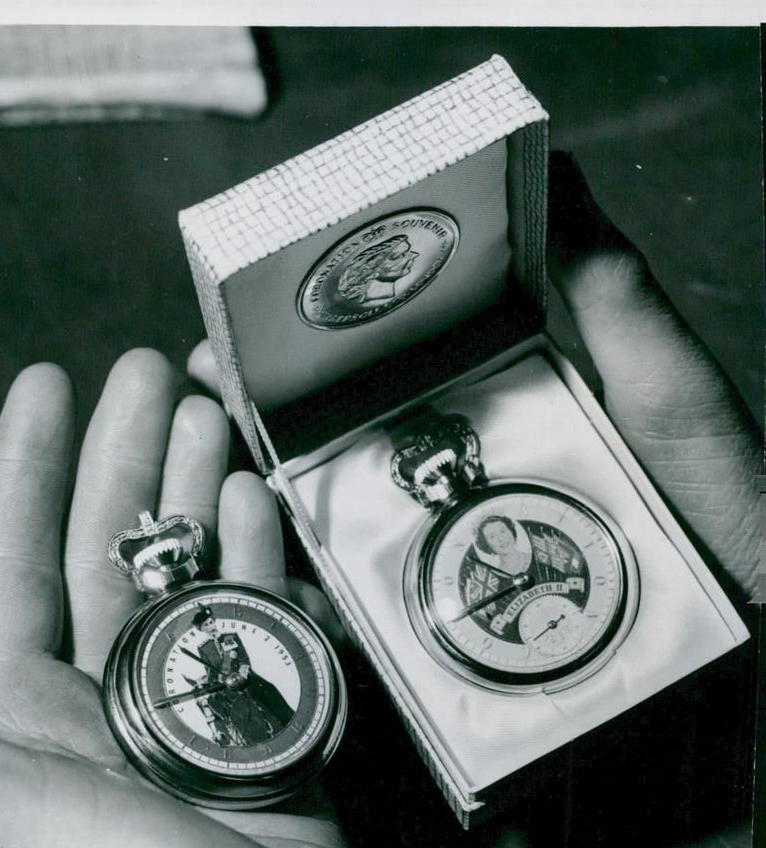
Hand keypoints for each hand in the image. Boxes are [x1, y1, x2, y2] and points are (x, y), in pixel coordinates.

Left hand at [0, 349, 352, 847]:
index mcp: (20, 712)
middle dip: (124, 453)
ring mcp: (179, 700)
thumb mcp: (20, 817)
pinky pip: (250, 612)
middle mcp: (95, 697)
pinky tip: (254, 499)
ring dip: (194, 486)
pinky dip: (255, 551)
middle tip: (148, 375)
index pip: (5, 560)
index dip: (22, 468)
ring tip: (209, 413)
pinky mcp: (253, 712)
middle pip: (103, 545)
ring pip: (180, 566)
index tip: (48, 389)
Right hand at [187, 156, 760, 603]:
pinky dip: (327, 600)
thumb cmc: (718, 485)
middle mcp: (459, 469)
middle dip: (259, 423)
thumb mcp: (661, 372)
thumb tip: (554, 161)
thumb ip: (606, 281)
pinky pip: (379, 612)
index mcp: (488, 400)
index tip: (234, 332)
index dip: (299, 351)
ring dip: (271, 507)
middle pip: (340, 444)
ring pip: (346, 524)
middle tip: (202, 399)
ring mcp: (458, 546)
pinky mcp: (463, 621)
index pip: (372, 367)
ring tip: (215, 486)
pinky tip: (282, 584)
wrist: (753, 614)